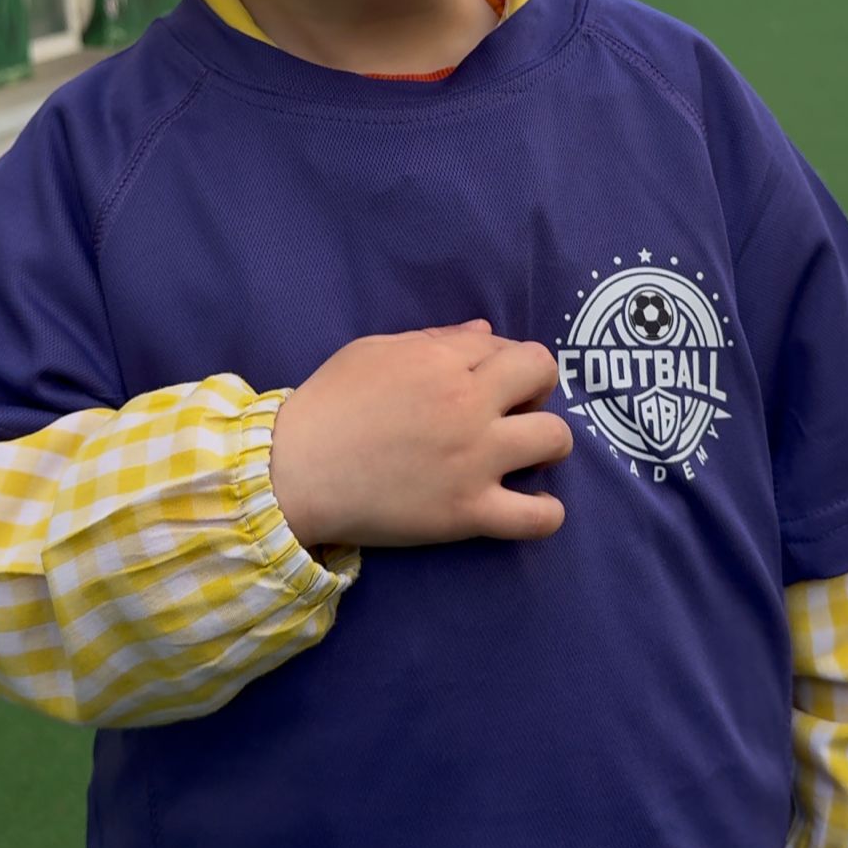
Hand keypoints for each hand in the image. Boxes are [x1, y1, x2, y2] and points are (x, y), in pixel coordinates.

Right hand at [269, 320, 570, 549]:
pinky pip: (537, 516)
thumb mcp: (373, 352)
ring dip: (548, 442)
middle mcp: (466, 404)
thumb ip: (434, 339)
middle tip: (512, 409)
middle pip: (542, 375)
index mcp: (441, 361)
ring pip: (555, 438)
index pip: (503, 344)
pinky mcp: (469, 513)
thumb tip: (485, 332)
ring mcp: (473, 460)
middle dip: (535, 387)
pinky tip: (532, 505)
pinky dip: (545, 512)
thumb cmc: (328, 406)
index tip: (484, 381)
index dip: (499, 360)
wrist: (292, 474)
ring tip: (526, 455)